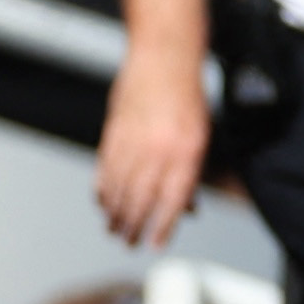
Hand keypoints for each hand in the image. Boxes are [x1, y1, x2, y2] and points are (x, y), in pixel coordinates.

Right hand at [95, 52, 212, 248]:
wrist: (163, 59)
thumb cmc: (188, 98)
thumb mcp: (201, 137)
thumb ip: (192, 173)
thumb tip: (189, 207)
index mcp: (187, 152)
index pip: (173, 200)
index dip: (162, 226)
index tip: (155, 244)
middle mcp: (159, 149)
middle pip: (141, 199)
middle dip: (134, 226)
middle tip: (129, 242)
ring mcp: (133, 141)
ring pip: (119, 188)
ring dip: (115, 213)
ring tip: (114, 229)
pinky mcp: (114, 133)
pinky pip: (105, 169)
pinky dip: (102, 190)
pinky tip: (103, 203)